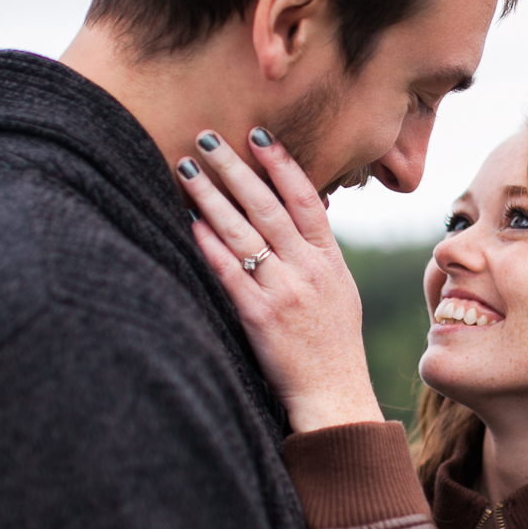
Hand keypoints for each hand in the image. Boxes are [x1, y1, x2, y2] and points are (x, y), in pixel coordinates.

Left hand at [175, 128, 385, 433]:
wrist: (334, 394)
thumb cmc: (333, 343)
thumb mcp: (340, 290)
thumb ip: (319, 251)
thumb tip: (303, 210)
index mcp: (329, 260)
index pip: (305, 199)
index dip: (281, 163)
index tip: (257, 133)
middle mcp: (308, 270)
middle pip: (267, 207)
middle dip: (236, 168)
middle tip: (207, 137)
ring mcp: (284, 293)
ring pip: (244, 234)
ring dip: (212, 197)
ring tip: (187, 169)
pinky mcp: (259, 318)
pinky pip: (230, 274)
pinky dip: (210, 246)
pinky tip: (191, 223)